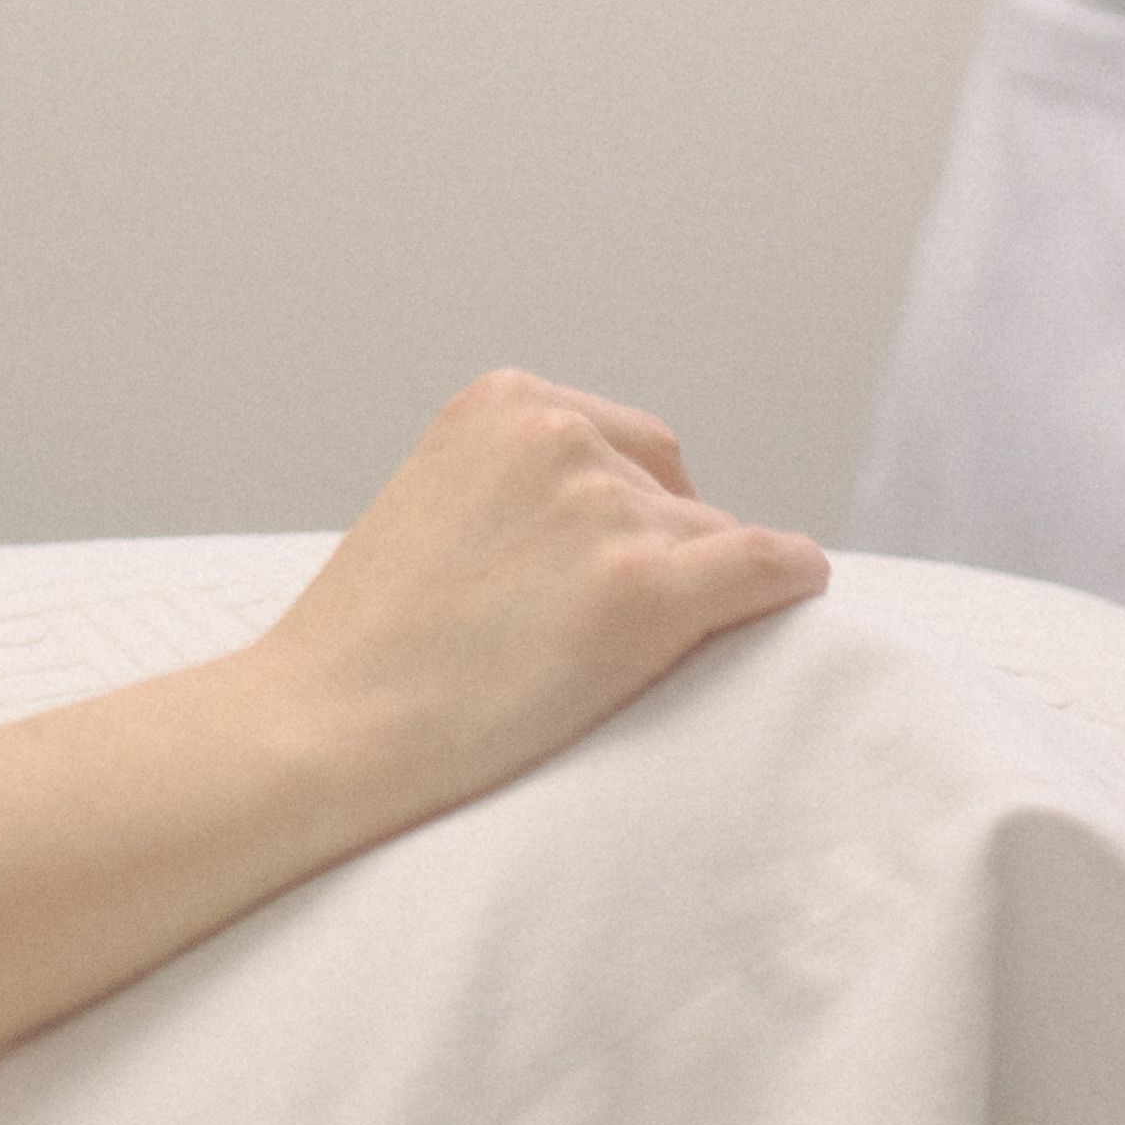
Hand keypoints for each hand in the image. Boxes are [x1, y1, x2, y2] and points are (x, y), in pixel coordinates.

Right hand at [253, 370, 825, 855]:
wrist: (324, 726)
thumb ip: (518, 488)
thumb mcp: (434, 505)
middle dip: (660, 553)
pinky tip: (801, 593)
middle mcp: (561, 431)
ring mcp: (604, 508)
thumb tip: (621, 520)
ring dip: (689, 600)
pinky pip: (766, 567)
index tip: (608, 574)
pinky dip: (791, 580)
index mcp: (502, 399)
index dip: (631, 514)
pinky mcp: (644, 591)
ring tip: (609, 668)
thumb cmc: (367, 646)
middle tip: (603, 635)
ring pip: (710, 542)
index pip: (624, 442)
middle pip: (671, 491)